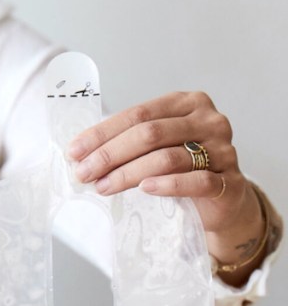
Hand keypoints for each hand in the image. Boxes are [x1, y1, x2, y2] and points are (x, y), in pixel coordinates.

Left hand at [67, 91, 266, 284]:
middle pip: (149, 134)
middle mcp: (209, 121)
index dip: (102, 133)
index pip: (138, 114)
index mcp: (187, 104)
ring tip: (102, 186)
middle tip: (83, 173)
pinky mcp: (231, 182)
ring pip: (167, 158)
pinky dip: (168, 185)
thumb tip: (79, 153)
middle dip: (109, 154)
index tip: (74, 152)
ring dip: (128, 173)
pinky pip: (197, 181)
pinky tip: (145, 188)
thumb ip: (128, 141)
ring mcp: (224, 150)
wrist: (224, 201)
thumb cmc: (183, 168)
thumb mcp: (156, 146)